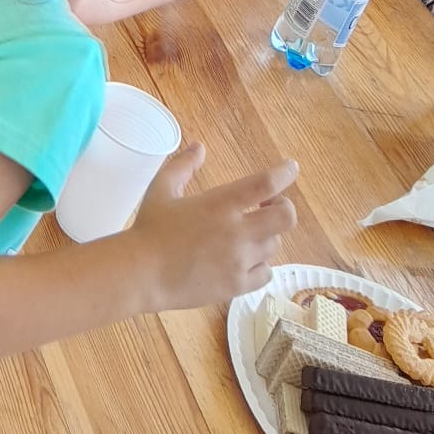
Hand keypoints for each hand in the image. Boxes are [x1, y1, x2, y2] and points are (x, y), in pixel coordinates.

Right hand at [126, 146, 298, 308]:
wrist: (142, 275)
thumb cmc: (150, 228)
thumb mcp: (162, 188)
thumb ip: (183, 165)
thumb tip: (200, 147)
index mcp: (221, 204)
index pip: (265, 184)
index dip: (284, 173)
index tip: (291, 168)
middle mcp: (237, 232)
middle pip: (286, 217)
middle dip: (283, 207)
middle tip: (268, 206)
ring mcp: (240, 261)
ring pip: (274, 244)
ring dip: (266, 234)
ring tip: (248, 232)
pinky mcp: (237, 286)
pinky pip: (266, 273)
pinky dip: (261, 263)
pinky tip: (246, 259)